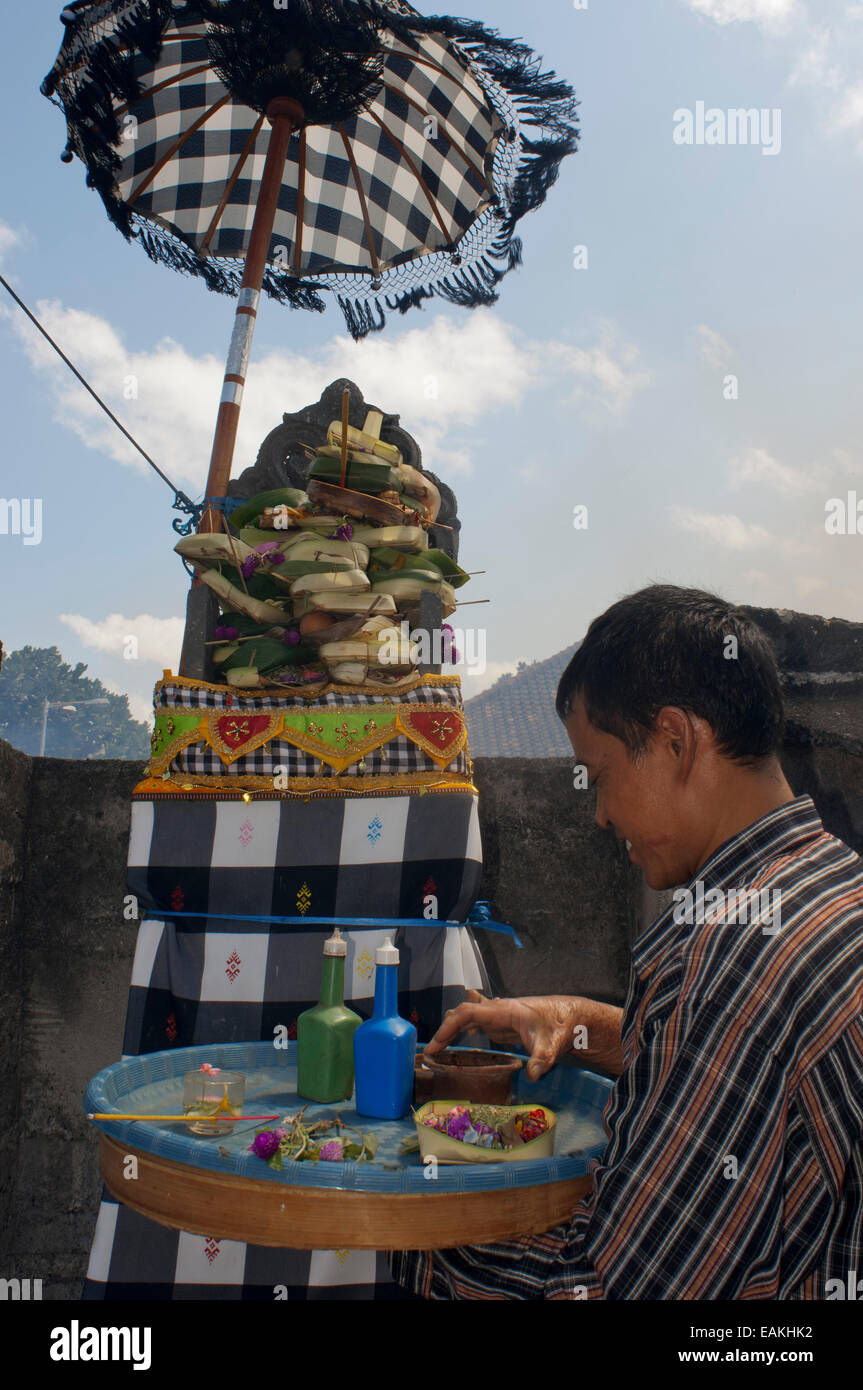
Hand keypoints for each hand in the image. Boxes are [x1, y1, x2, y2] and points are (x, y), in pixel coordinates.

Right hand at [423, 990, 581, 1081]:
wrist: (572, 1017)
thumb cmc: (560, 1026)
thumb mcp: (551, 1045)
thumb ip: (541, 1059)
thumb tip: (532, 1076)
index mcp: (503, 1010)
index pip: (468, 1013)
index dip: (449, 1027)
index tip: (436, 1044)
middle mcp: (497, 1010)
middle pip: (463, 1013)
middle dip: (445, 1029)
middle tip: (431, 1051)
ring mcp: (500, 1016)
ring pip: (469, 1016)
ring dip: (453, 1028)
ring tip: (439, 1046)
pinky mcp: (504, 1023)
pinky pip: (478, 1022)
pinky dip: (465, 1029)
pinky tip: (464, 1039)